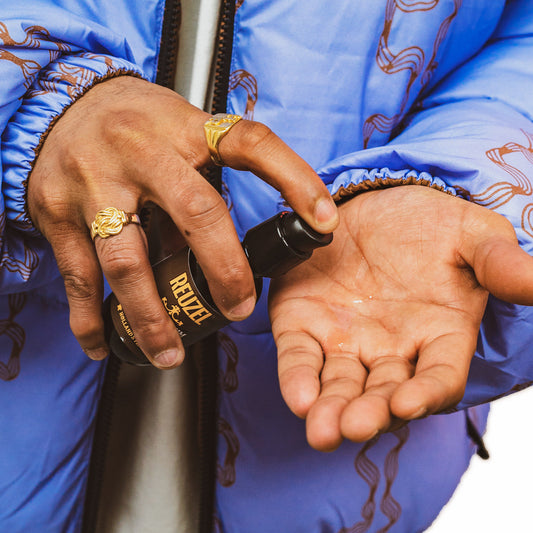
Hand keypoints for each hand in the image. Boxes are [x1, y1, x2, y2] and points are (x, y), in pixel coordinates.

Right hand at [28, 76, 337, 367]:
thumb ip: (205, 185)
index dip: (294, 179)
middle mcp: (142, 152)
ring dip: (151, 314)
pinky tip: (102, 342)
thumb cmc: (137, 124)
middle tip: (238, 311)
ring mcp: (96, 182)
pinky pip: (78, 274)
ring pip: (128, 258)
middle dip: (224, 269)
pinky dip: (91, 316)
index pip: (251, 144)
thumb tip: (228, 252)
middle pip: (196, 211)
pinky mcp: (57, 211)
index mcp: (186, 129)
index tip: (324, 221)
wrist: (62, 106)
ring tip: (168, 352)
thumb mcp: (180, 133)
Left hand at [269, 185, 532, 450]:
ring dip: (330, 409)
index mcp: (438, 335)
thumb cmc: (428, 224)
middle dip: (369, 413)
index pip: (438, 377)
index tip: (408, 402)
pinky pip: (299, 356)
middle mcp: (391, 349)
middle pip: (383, 393)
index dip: (426, 394)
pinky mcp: (304, 324)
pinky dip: (296, 377)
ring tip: (321, 429)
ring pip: (339, 384)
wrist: (372, 202)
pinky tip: (297, 397)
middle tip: (353, 427)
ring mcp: (345, 339)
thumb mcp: (471, 235)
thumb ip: (499, 263)